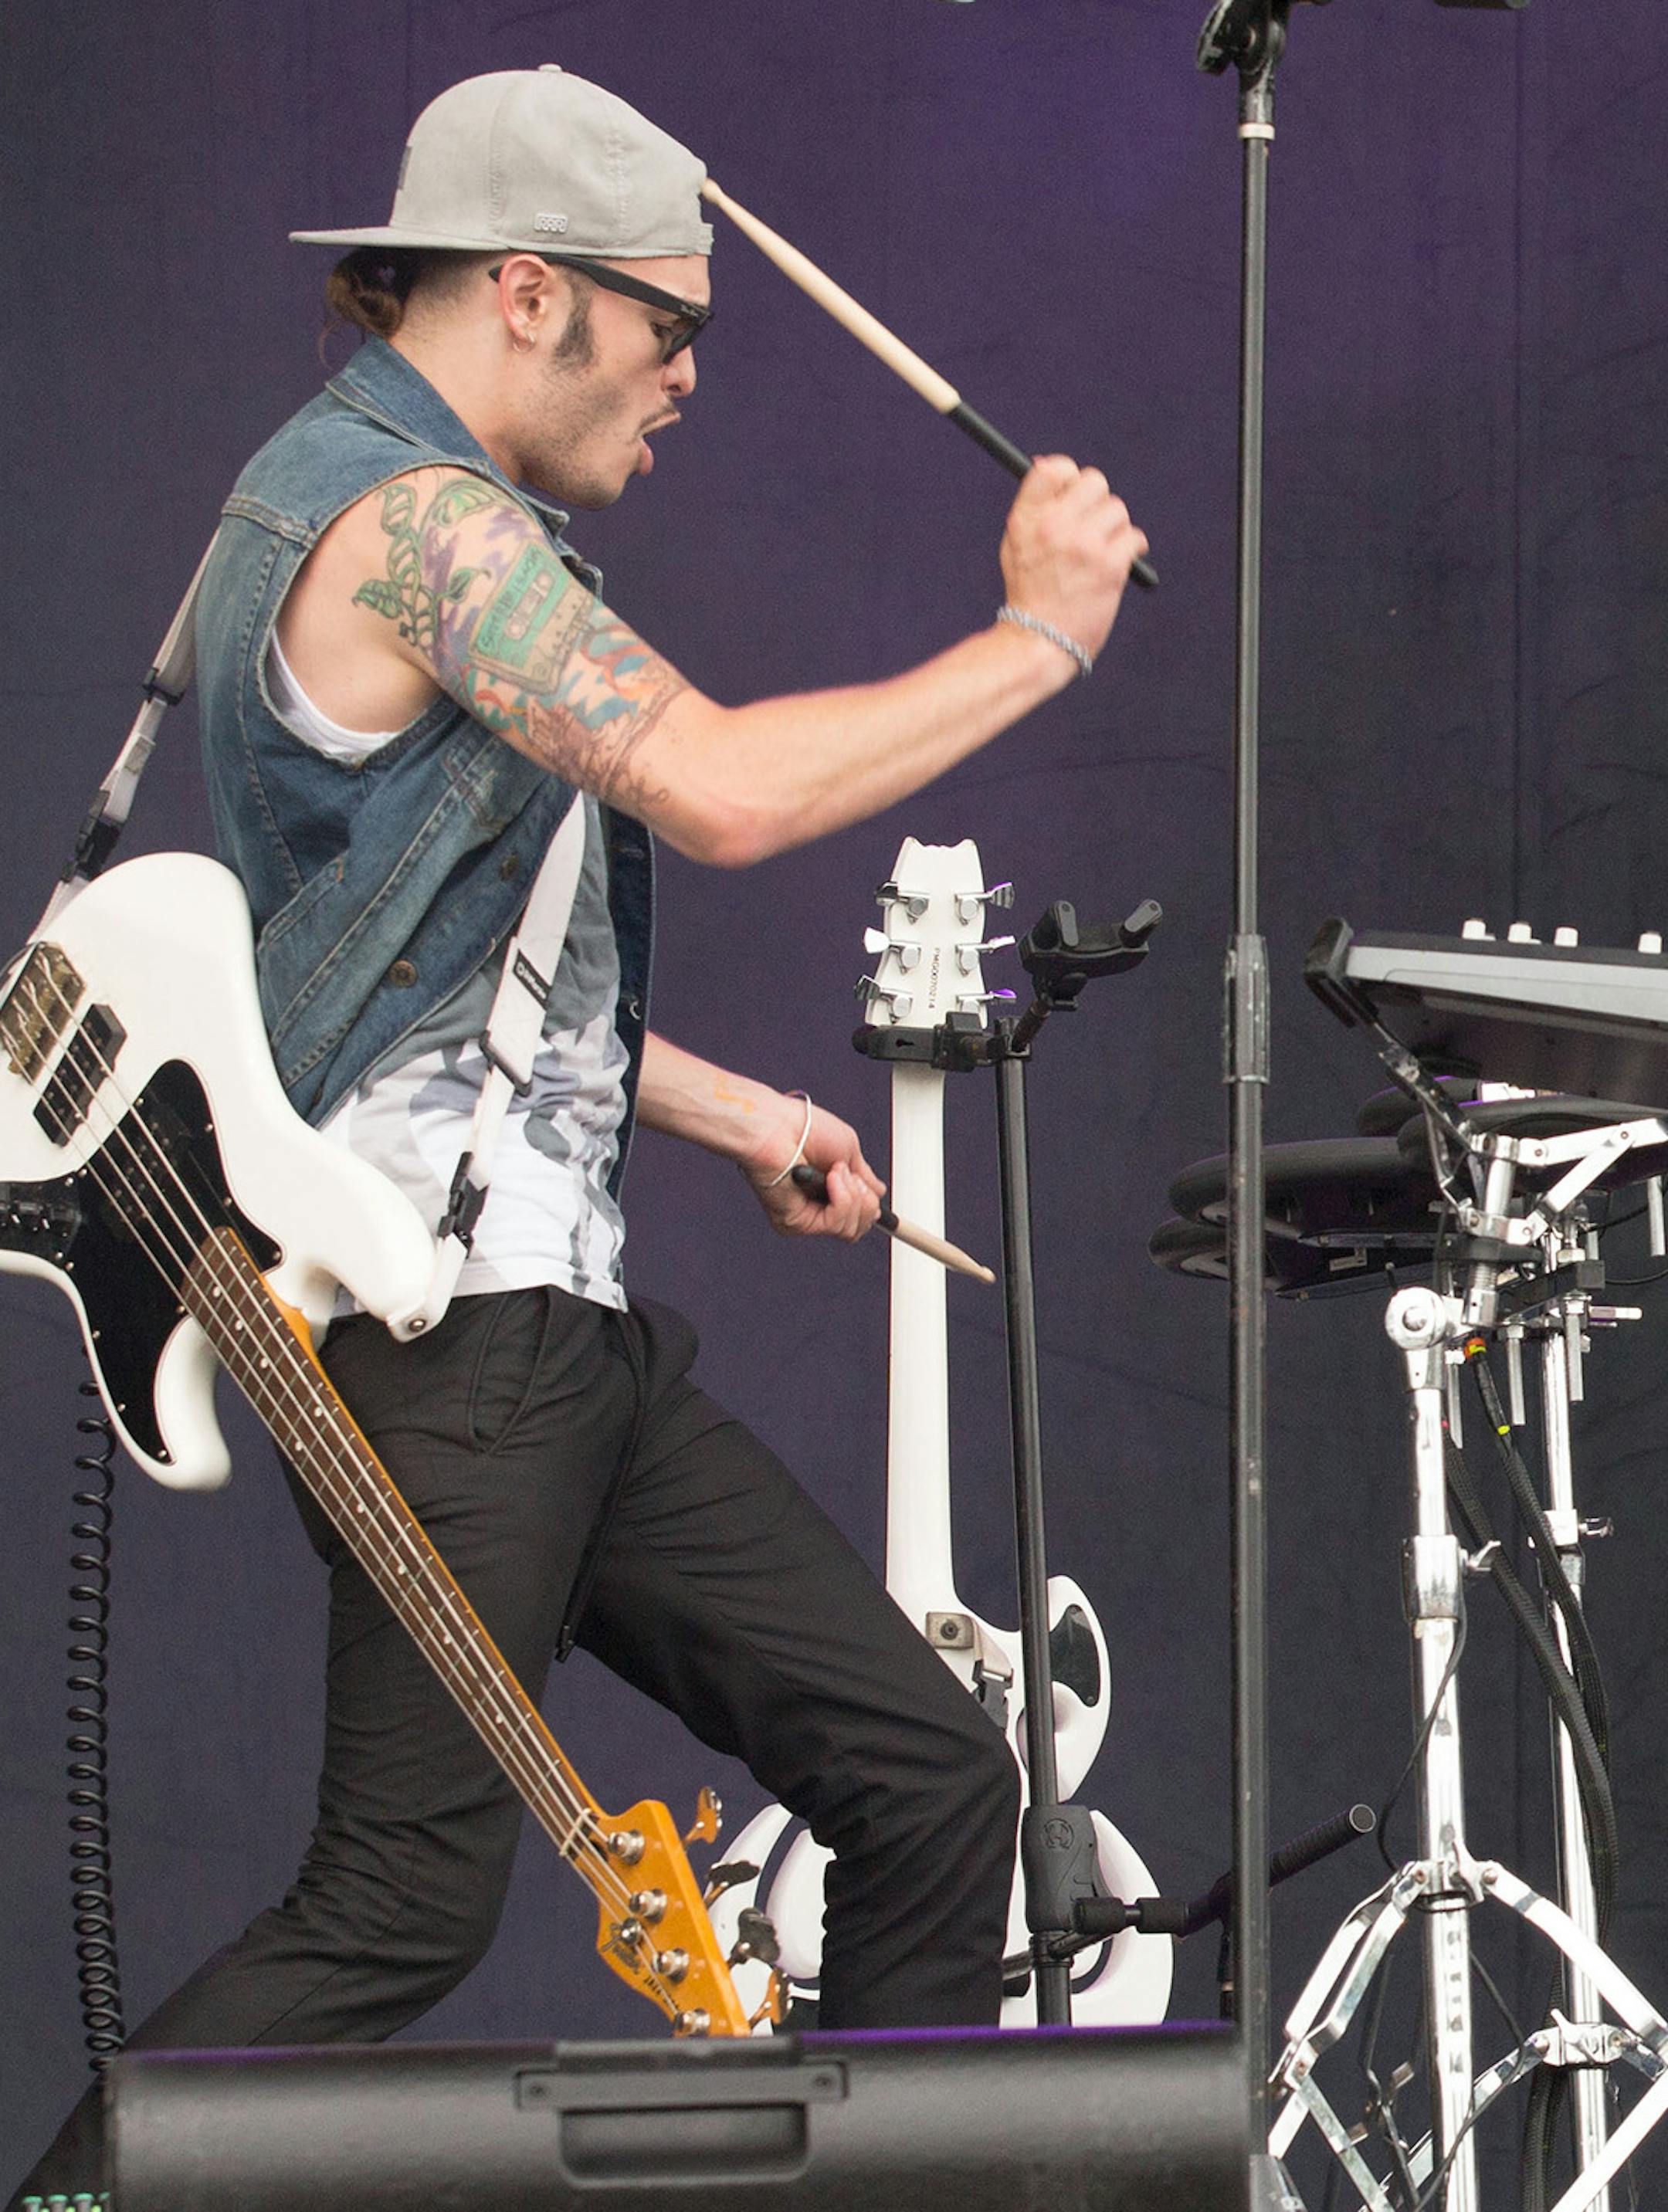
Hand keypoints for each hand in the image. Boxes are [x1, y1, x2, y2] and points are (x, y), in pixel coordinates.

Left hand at [741, 1098, 885, 1240]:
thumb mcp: (848, 1150)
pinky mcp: (796, 1222)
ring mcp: (806, 1217)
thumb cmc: (805, 1129)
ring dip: (853, 1195)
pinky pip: (836, 1224)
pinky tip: (830, 1179)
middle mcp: (815, 1207)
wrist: (779, 1126)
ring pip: (851, 1229)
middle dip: (865, 1199)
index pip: (857, 1217)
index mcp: (827, 1191)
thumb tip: (878, 1191)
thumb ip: (864, 1176)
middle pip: (858, 1228)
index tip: (874, 1193)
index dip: (870, 1207)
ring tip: (835, 1171)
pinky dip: (842, 1199)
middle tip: (850, 1174)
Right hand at [998, 455, 1148, 670]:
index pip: (1054, 468)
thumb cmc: (1029, 593)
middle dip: (1098, 502)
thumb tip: (1049, 464)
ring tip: (1101, 554)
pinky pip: (1134, 537)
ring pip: (1117, 510)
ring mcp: (1083, 545)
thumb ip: (1034, 507)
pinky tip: (1120, 563)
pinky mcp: (1109, 566)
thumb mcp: (1017, 544)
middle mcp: (1053, 526)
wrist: (1038, 643)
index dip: (1070, 476)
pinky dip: (1132, 549)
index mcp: (1026, 518)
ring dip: (1115, 529)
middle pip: (1094, 482)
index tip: (1073, 495)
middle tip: (1093, 527)